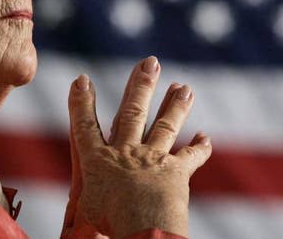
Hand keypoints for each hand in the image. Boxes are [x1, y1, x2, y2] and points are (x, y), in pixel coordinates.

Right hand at [60, 56, 211, 238]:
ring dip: (175, 105)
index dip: (81, 103)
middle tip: (151, 62)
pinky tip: (204, 137)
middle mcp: (125, 153)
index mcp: (97, 162)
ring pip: (164, 125)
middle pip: (131, 113)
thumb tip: (78, 213)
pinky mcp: (176, 172)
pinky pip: (191, 157)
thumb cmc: (108, 226)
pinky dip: (199, 148)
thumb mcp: (86, 213)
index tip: (82, 79)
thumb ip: (86, 200)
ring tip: (184, 87)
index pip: (84, 128)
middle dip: (141, 85)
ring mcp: (152, 159)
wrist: (142, 228)